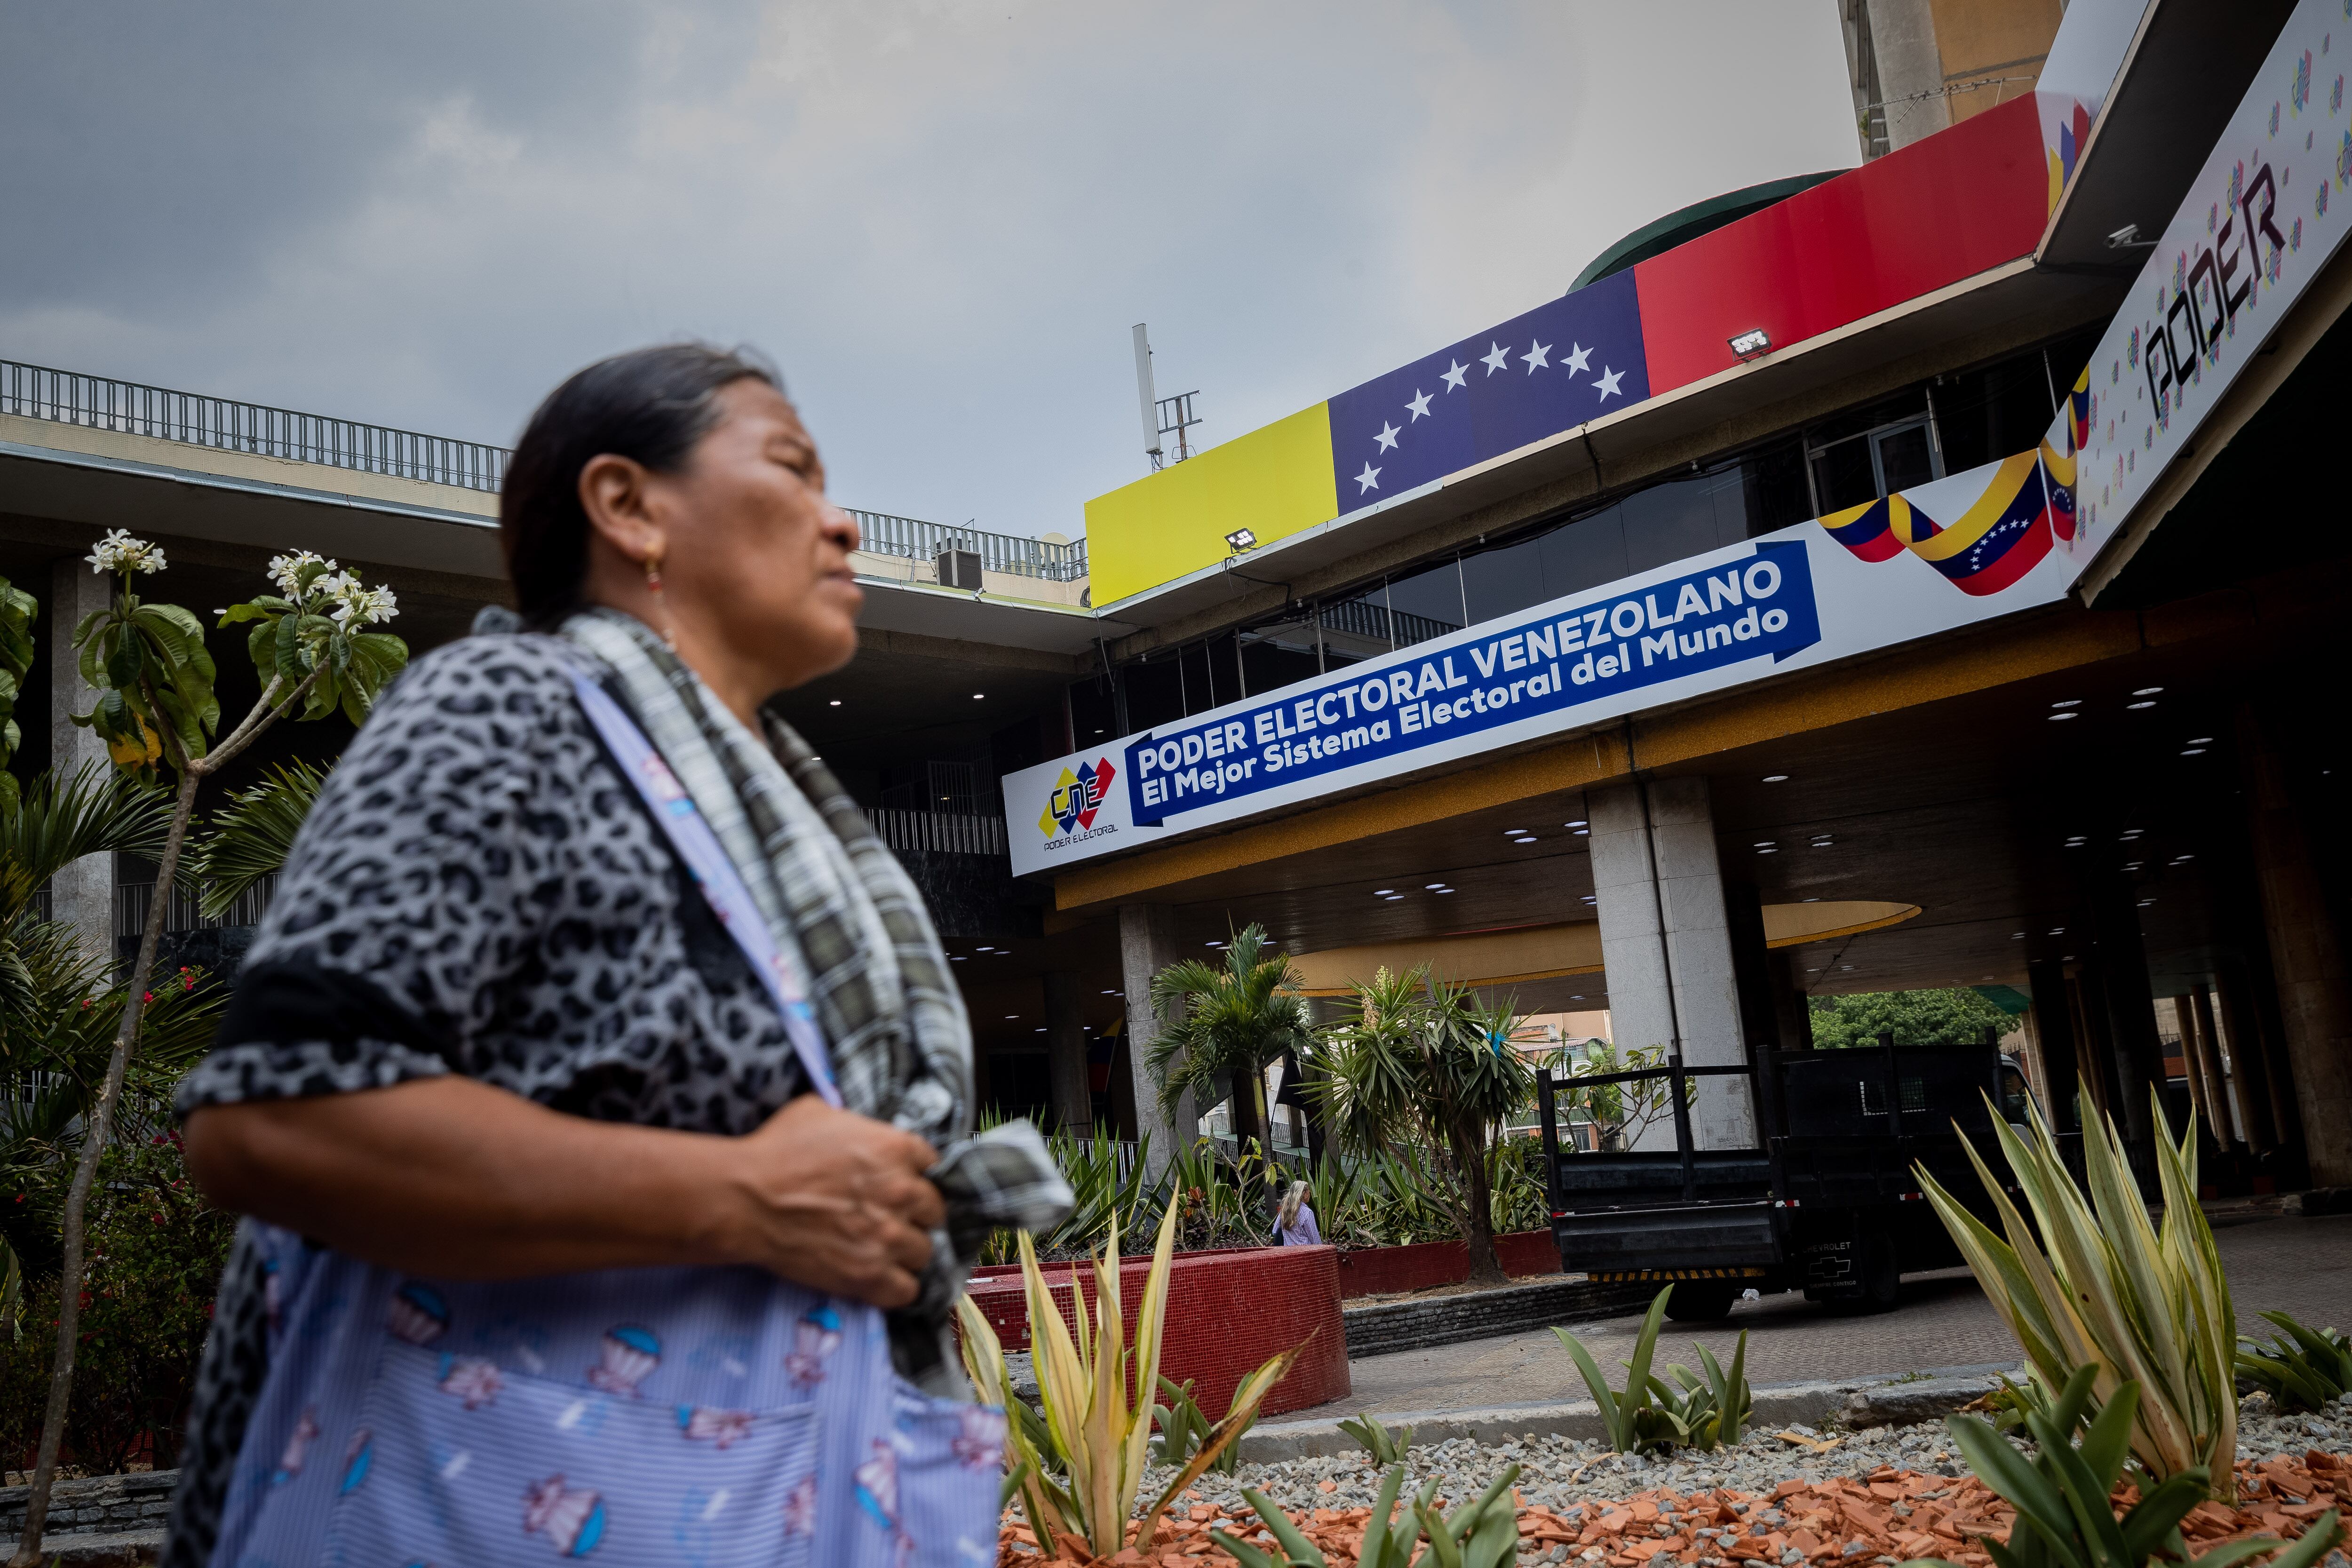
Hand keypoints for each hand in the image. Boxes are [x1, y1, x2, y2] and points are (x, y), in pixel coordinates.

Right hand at [712, 1096, 942, 1307]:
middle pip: (933, 1211)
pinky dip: (894, 1286)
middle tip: (888, 1217)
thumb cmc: (775, 1152)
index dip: (912, 1174)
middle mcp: (902, 1192)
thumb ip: (855, 1125)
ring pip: (923, 1251)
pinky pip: (906, 1290)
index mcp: (895, 1149)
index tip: (898, 1182)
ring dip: (904, 1251)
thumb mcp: (818, 1113)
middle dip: (913, 1214)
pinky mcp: (870, 1275)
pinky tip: (878, 1278)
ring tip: (879, 1249)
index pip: (931, 1164)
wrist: (746, 1200)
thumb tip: (861, 1135)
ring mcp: (889, 1236)